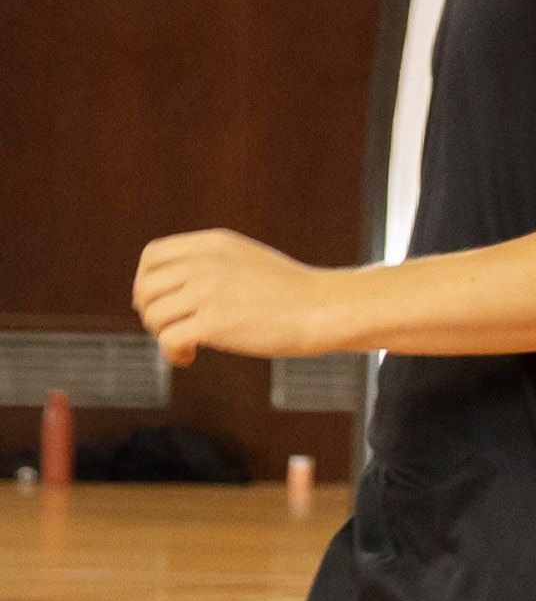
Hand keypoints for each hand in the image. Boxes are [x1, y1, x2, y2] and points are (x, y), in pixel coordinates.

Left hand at [136, 229, 340, 364]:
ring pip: (153, 316)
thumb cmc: (290, 291)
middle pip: (145, 288)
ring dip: (162, 335)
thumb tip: (161, 285)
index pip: (152, 256)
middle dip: (151, 312)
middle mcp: (205, 263)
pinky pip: (169, 340)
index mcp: (211, 243)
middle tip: (172, 326)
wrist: (325, 309)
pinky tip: (190, 357)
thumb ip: (205, 263)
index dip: (147, 281)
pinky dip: (173, 354)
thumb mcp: (244, 258)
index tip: (163, 301)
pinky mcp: (214, 323)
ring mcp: (208, 292)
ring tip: (186, 343)